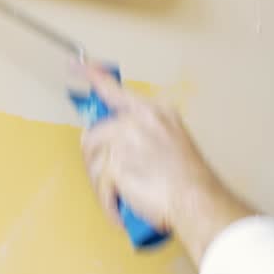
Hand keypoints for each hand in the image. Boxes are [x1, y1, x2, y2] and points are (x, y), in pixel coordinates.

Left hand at [77, 64, 224, 240]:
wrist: (196, 199)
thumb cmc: (190, 179)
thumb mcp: (174, 139)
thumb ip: (146, 133)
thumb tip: (118, 143)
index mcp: (153, 111)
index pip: (114, 90)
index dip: (92, 77)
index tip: (76, 65)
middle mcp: (137, 120)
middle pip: (95, 134)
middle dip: (98, 159)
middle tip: (112, 176)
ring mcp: (125, 140)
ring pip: (93, 161)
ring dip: (103, 183)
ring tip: (123, 195)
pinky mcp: (115, 165)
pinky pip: (100, 185)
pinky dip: (108, 202)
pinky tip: (121, 208)